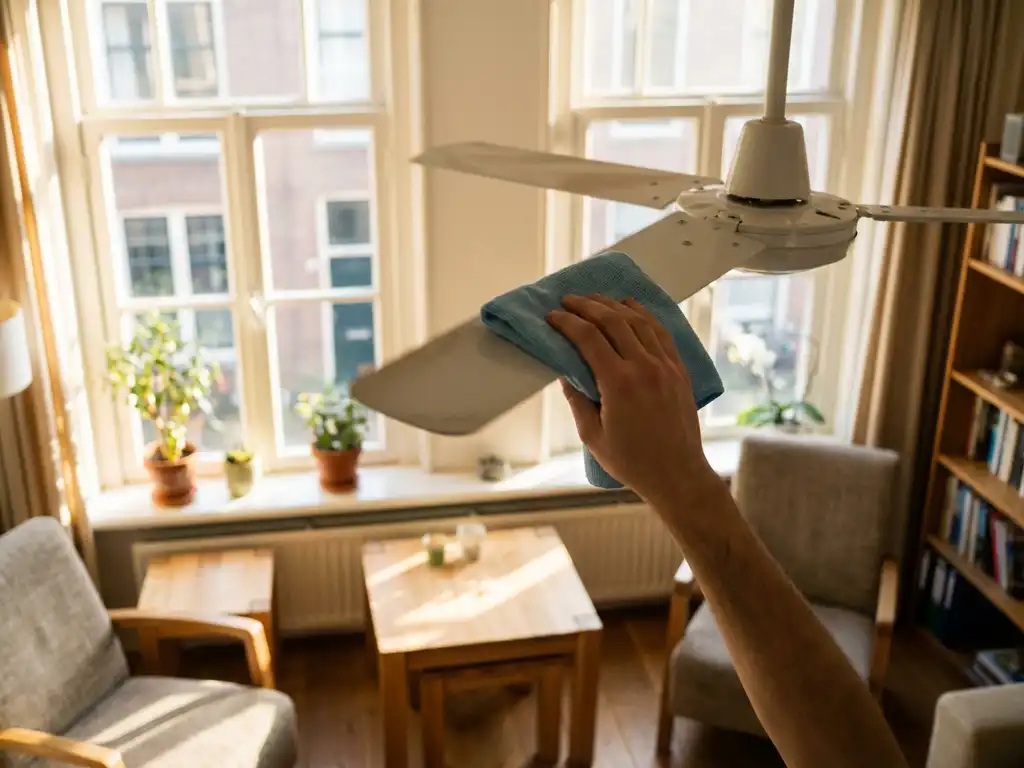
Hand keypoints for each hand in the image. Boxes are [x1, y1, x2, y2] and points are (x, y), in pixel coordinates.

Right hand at [547, 294, 722, 505]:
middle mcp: (644, 367)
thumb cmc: (631, 462)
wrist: (678, 475)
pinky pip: (661, 332)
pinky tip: (632, 307)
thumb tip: (565, 373)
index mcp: (618, 383)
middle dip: (588, 306)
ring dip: (614, 305)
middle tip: (569, 299)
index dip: (568, 322)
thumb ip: (577, 400)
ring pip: (639, 321)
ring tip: (596, 298)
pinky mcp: (679, 370)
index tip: (552, 316)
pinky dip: (644, 315)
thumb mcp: (593, 435)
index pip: (589, 338)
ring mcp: (666, 366)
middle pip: (613, 321)